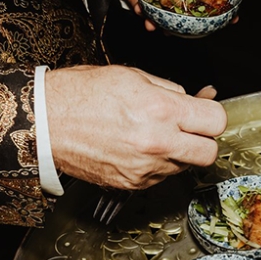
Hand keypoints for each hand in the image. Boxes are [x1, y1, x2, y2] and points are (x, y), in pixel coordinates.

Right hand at [45, 65, 225, 189]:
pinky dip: (156, 163)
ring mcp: (145, 168)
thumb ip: (172, 90)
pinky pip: (161, 176)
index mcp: (160, 110)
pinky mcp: (133, 183)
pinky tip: (137, 147)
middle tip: (189, 128)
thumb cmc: (81, 94)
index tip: (205, 112)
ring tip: (152, 133)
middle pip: (209, 153)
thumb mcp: (133, 76)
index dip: (212, 115)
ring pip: (185, 166)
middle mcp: (156, 143)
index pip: (216, 122)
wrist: (45, 122)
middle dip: (204, 140)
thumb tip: (201, 98)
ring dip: (178, 152)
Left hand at [118, 0, 209, 29]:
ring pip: (171, 20)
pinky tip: (141, 11)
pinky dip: (146, 19)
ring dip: (166, 27)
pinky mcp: (149, 8)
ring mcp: (165, 3)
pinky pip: (150, 18)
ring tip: (160, 26)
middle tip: (185, 26)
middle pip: (189, 12)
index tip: (216, 11)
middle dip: (188, 22)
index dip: (212, 1)